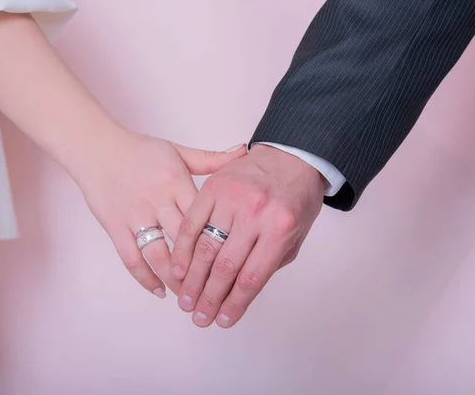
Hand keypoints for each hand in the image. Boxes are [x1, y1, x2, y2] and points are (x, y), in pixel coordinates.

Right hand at [72, 128, 245, 297]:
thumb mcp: (178, 152)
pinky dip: (144, 278)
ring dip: (175, 280)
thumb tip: (244, 151)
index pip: (203, 217)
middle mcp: (156, 200)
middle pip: (184, 241)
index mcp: (176, 181)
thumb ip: (211, 159)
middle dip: (200, 269)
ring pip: (158, 254)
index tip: (234, 261)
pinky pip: (130, 258)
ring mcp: (134, 215)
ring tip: (189, 297)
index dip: (219, 241)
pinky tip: (159, 291)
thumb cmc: (141, 151)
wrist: (97, 148)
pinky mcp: (115, 226)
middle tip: (215, 290)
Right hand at [170, 144, 325, 327]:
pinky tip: (178, 269)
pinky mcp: (213, 186)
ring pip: (205, 248)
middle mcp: (255, 213)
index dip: (235, 304)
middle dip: (210, 298)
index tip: (223, 320)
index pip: (252, 277)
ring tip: (185, 301)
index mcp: (281, 228)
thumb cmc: (297, 197)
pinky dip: (182, 249)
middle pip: (225, 267)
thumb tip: (241, 293)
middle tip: (199, 317)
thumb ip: (271, 262)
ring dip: (192, 280)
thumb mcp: (297, 233)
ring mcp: (232, 197)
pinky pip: (191, 222)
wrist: (292, 154)